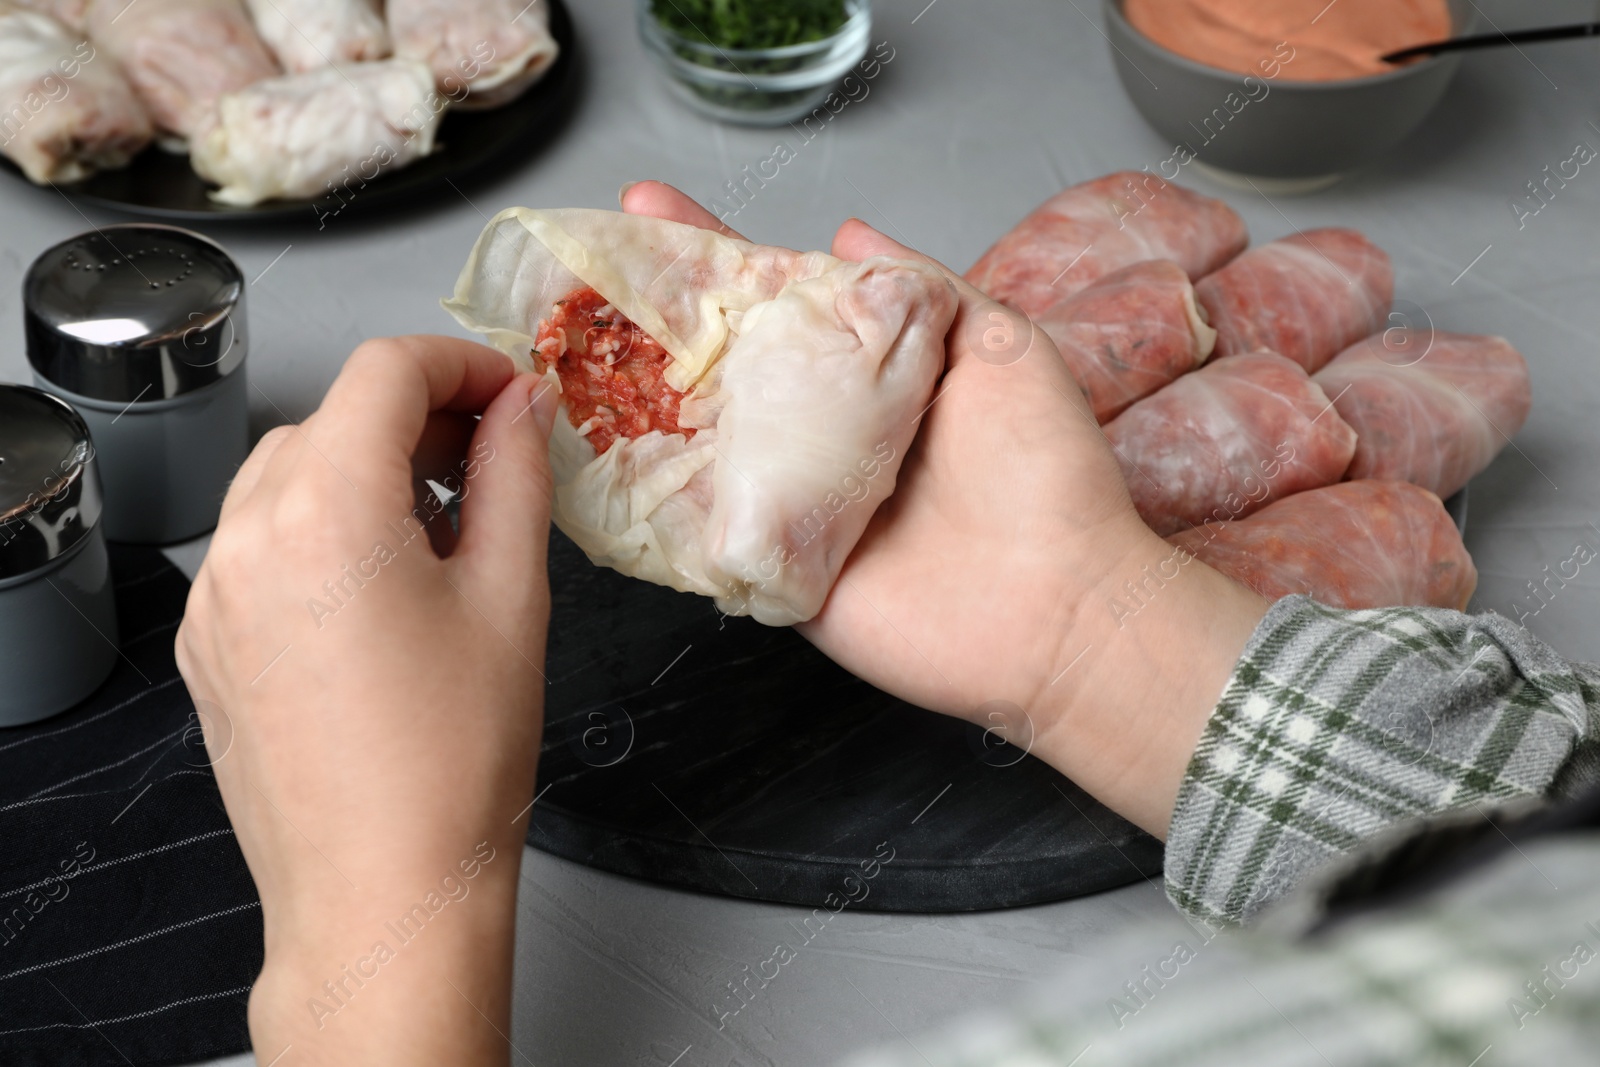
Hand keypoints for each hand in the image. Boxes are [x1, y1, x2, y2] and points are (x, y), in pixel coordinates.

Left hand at [175, 336, 557, 1063]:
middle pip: (333, 417)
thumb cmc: (455, 760)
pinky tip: (383, 585)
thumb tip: (522, 408)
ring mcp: (215, 594)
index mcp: (326, 511)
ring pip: (288, 475)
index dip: (460, 363)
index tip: (511, 393)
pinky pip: (260, 542)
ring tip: (442, 527)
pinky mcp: (209, 642)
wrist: (382, 891)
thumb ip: (516, 476)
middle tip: (494, 459)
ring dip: (366, 469)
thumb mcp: (512, 596)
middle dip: (418, 418)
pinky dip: (321, 529)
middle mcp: (247, 538)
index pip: (384, 373)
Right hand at [622, 182, 1267, 834]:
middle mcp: (825, 435)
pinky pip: (701, 533)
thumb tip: (852, 229)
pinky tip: (586, 455)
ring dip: (630, 395)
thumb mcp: (999, 347)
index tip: (649, 207)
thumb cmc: (1049, 476)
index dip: (716, 254)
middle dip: (652, 313)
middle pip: (724, 363)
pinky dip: (647, 500)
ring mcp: (796, 503)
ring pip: (700, 442)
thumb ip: (924, 287)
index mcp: (873, 377)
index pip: (779, 300)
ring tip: (560, 343)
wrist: (1061, 610)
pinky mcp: (779, 569)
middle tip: (582, 267)